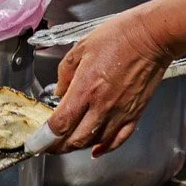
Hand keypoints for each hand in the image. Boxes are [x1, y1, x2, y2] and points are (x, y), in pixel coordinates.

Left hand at [45, 7, 173, 155]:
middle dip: (58, 147)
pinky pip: (119, 139)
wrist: (150, 37)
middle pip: (76, 139)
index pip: (60, 123)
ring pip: (95, 142)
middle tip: (48, 145)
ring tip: (67, 144)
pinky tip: (96, 149)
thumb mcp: (81, 47)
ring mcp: (120, 113)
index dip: (45, 138)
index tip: (35, 143)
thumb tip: (59, 91)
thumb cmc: (118, 36)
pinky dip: (106, 148)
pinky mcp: (135, 114)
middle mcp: (102, 105)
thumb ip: (65, 72)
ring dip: (78, 147)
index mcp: (85, 88)